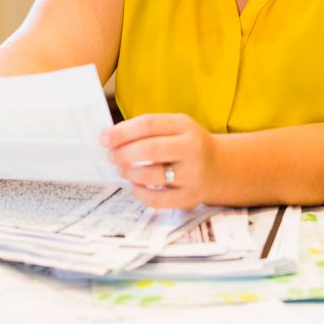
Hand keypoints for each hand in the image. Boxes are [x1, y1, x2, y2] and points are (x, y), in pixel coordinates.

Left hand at [103, 113, 217, 209]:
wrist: (219, 167)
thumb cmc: (186, 145)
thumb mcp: (175, 128)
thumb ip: (148, 130)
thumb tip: (111, 138)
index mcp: (185, 126)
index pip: (149, 124)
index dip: (123, 131)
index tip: (105, 138)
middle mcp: (192, 148)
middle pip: (150, 149)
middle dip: (123, 153)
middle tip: (112, 155)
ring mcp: (192, 175)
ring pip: (151, 175)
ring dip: (129, 172)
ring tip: (123, 169)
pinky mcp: (189, 198)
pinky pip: (156, 199)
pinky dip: (140, 192)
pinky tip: (136, 185)